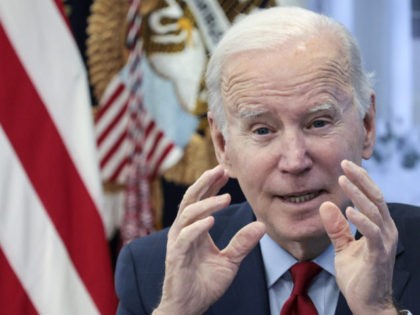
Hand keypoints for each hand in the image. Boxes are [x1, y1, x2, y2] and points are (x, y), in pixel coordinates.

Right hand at [154, 165, 265, 314]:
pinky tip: (211, 220)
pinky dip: (197, 227)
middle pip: (191, 199)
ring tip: (225, 197)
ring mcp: (178, 242)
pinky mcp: (176, 256)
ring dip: (206, 203)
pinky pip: (185, 237)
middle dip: (205, 183)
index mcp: (195, 229)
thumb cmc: (206, 283)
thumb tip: (262, 225)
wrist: (190, 307)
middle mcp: (184, 231)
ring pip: (188, 214)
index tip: (226, 172)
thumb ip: (243, 243)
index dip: (212, 185)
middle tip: (221, 169)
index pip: (201, 200)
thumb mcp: (230, 261)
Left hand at [319, 160, 398, 314]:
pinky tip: (348, 210)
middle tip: (344, 163)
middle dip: (360, 179)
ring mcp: (384, 242)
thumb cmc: (358, 274)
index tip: (343, 165)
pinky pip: (372, 233)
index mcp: (378, 226)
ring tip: (343, 180)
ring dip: (358, 194)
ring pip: (374, 211)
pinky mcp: (378, 255)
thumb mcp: (343, 246)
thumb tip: (326, 205)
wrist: (368, 303)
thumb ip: (336, 227)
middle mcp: (385, 230)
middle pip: (375, 197)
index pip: (370, 197)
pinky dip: (361, 220)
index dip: (359, 180)